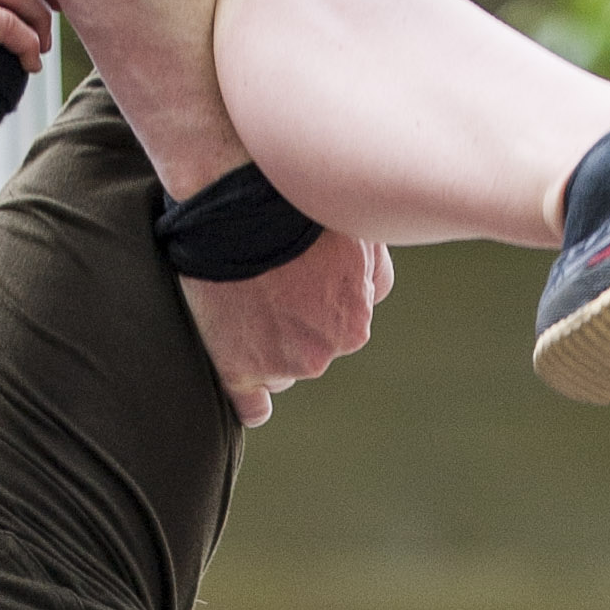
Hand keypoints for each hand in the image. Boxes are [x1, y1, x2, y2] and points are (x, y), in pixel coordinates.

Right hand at [179, 231, 392, 425]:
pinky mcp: (235, 369)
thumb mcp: (360, 235)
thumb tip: (371, 297)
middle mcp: (319, 354)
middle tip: (269, 285)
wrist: (236, 200)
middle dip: (294, 325)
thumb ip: (373, 277)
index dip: (319, 304)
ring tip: (245, 301)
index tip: (299, 281)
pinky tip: (247, 380)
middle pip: (309, 352)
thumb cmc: (298, 210)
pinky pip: (251, 408)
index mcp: (352, 327)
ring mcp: (276, 365)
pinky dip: (250, 399)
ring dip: (267, 347)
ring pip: (278, 371)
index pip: (340, 331)